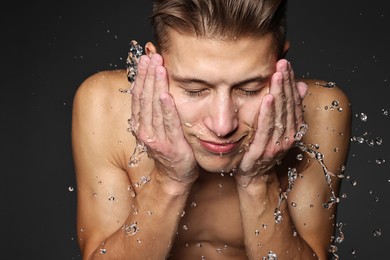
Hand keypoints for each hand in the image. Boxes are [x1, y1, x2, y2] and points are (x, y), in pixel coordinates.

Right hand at [130, 54, 198, 192]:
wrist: (175, 176)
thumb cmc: (168, 149)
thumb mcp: (156, 128)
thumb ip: (153, 110)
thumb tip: (153, 86)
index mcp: (140, 124)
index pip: (138, 95)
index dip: (140, 76)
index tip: (144, 58)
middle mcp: (144, 130)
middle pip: (144, 97)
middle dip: (148, 74)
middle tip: (152, 55)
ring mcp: (157, 138)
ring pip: (154, 106)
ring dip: (156, 84)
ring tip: (158, 66)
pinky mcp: (172, 144)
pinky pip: (169, 123)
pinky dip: (166, 108)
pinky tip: (166, 94)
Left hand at [235, 59, 307, 186]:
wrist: (253, 176)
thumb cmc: (263, 149)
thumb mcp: (277, 127)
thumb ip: (286, 108)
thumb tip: (301, 86)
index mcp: (292, 129)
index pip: (294, 102)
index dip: (291, 82)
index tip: (286, 64)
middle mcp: (288, 137)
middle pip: (288, 106)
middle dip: (285, 83)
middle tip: (282, 63)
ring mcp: (276, 145)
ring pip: (280, 115)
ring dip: (279, 94)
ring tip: (277, 75)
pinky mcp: (262, 151)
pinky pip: (265, 130)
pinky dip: (267, 114)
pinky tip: (268, 98)